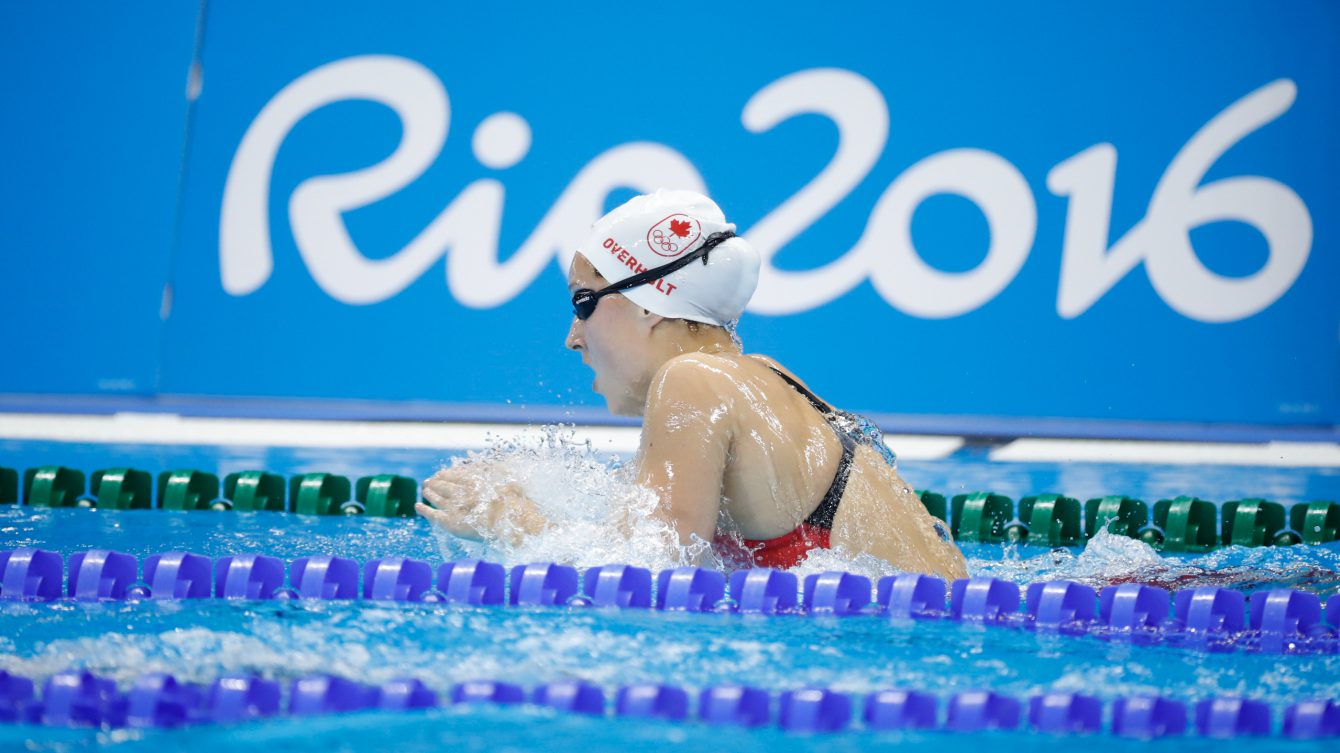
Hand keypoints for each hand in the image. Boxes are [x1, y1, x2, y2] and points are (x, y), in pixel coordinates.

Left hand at [416, 465, 545, 543]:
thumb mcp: (512, 484)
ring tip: (425, 490)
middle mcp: (461, 492)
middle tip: (429, 480)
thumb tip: (496, 467)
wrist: (511, 524)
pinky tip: (417, 507)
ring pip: (436, 497)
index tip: (442, 473)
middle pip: (443, 485)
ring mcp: (454, 506)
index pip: (456, 475)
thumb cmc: (515, 505)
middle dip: (436, 482)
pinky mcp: (449, 522)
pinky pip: (432, 514)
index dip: (448, 474)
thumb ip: (502, 474)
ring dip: (430, 492)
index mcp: (474, 481)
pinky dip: (423, 510)